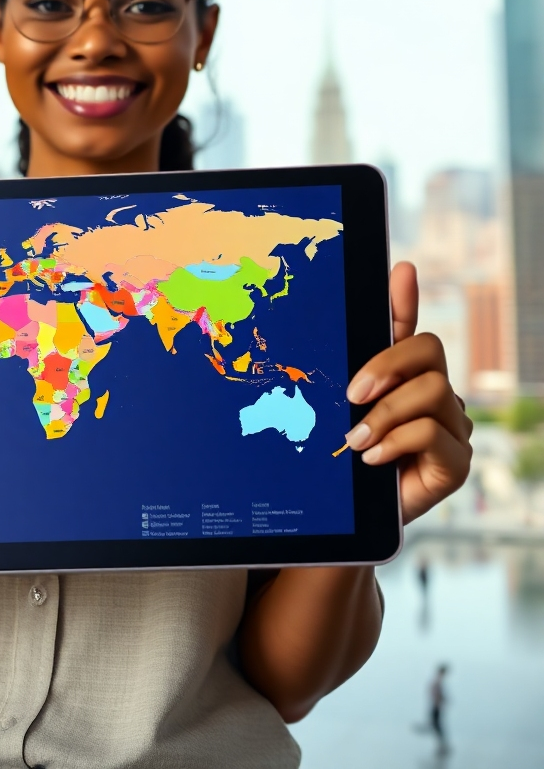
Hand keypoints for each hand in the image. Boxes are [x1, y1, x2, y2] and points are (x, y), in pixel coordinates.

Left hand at [343, 261, 471, 524]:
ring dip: (386, 413)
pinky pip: (433, 431)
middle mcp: (434, 397)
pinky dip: (397, 440)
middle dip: (388, 364)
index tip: (399, 270)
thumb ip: (348, 373)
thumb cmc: (344, 467)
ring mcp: (452, 428)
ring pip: (433, 390)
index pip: (408, 331)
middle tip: (352, 393)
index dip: (405, 299)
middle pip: (429, 350)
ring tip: (355, 440)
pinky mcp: (457, 462)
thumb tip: (347, 324)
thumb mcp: (337, 415)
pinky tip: (374, 457)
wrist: (349, 524)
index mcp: (402, 380)